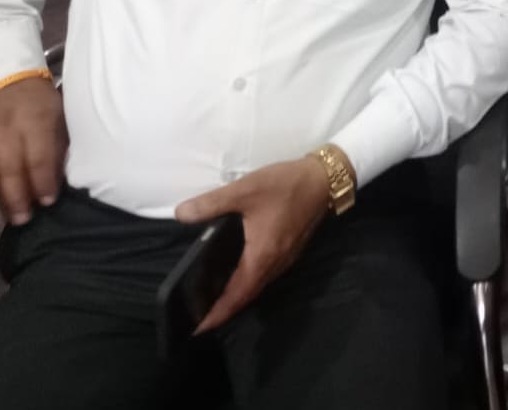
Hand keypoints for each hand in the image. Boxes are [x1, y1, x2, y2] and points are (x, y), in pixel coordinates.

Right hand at [0, 75, 66, 224]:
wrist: (8, 78)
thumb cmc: (40, 101)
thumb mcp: (59, 116)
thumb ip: (58, 146)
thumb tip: (60, 179)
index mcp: (37, 120)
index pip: (39, 156)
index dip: (43, 181)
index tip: (48, 201)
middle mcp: (8, 127)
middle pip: (9, 167)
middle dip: (16, 196)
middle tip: (23, 219)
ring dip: (1, 194)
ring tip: (10, 215)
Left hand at [175, 156, 332, 331]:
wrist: (326, 178)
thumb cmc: (286, 186)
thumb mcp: (245, 190)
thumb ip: (211, 203)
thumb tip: (181, 214)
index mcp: (262, 256)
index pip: (236, 296)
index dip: (217, 314)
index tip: (197, 329)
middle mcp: (275, 264)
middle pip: (247, 296)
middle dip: (224, 309)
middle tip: (198, 314)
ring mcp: (286, 258)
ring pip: (258, 286)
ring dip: (238, 296)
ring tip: (214, 296)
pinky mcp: (292, 249)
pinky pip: (266, 275)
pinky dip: (249, 282)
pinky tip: (239, 271)